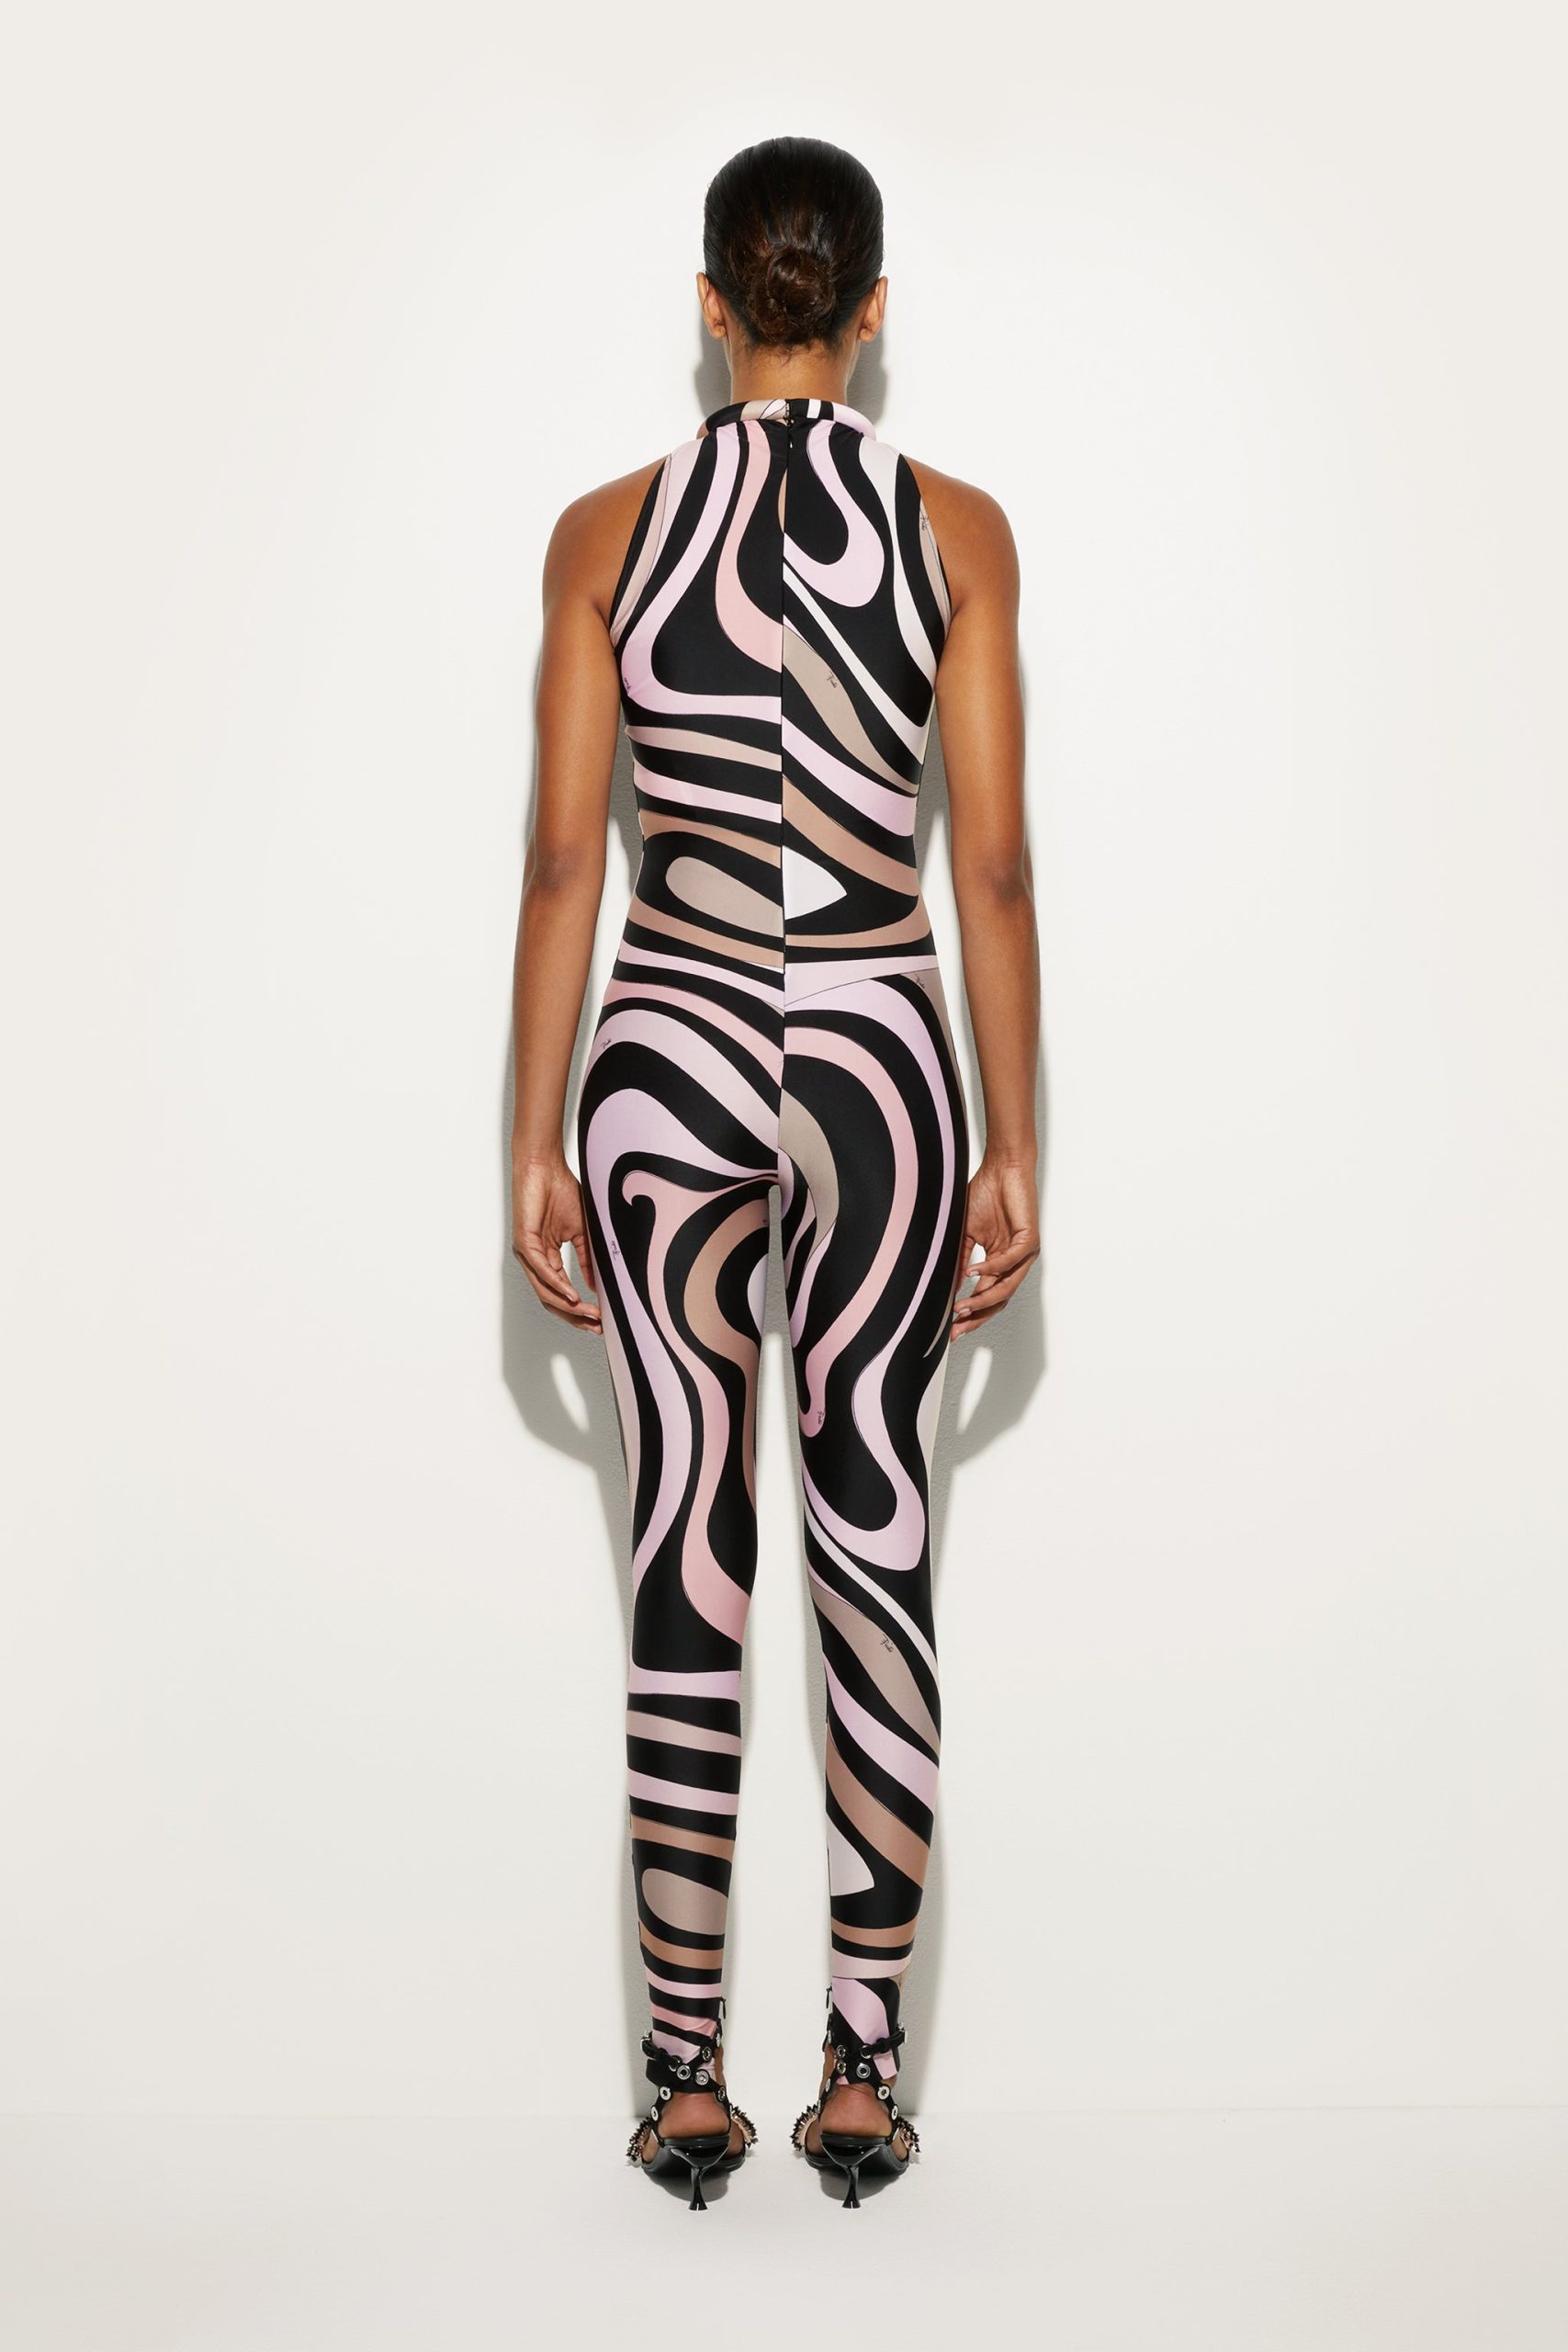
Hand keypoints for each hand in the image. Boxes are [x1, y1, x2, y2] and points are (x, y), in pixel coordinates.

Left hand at [512, 1152, 600, 1333]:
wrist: (544, 1167)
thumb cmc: (560, 1192)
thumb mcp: (581, 1231)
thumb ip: (586, 1258)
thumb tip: (595, 1283)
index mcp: (547, 1257)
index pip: (562, 1292)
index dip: (580, 1309)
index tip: (600, 1319)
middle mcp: (535, 1259)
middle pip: (552, 1299)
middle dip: (574, 1316)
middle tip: (595, 1326)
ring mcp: (527, 1253)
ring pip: (545, 1290)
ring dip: (568, 1306)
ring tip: (589, 1314)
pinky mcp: (524, 1242)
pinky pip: (541, 1270)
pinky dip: (557, 1285)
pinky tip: (572, 1295)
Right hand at [951, 1156, 1039, 1341]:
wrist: (1001, 1169)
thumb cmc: (984, 1195)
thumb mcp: (965, 1233)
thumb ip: (960, 1259)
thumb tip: (949, 1286)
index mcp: (998, 1262)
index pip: (985, 1294)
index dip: (969, 1313)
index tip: (950, 1327)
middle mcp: (1013, 1261)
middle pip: (997, 1299)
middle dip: (976, 1316)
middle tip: (956, 1329)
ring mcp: (1023, 1253)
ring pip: (1005, 1286)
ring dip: (982, 1299)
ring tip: (961, 1307)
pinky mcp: (1029, 1240)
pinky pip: (1009, 1261)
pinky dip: (990, 1269)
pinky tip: (971, 1272)